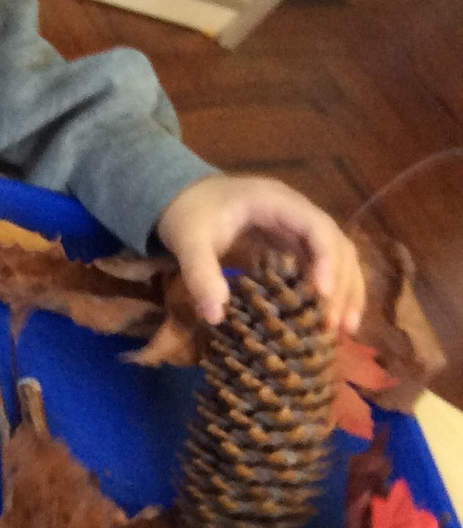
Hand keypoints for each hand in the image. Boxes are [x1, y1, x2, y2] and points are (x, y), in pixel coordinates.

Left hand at [156, 174, 364, 334]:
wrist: (180, 196)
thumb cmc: (187, 214)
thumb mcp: (187, 241)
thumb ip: (200, 273)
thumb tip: (215, 316)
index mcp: (276, 201)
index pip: (317, 227)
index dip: (327, 260)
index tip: (323, 295)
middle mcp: (296, 212)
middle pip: (336, 244)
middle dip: (342, 284)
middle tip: (334, 325)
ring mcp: (298, 228)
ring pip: (338, 256)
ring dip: (346, 291)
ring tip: (344, 330)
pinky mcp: (293, 244)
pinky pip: (322, 266)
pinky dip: (331, 292)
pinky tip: (329, 321)